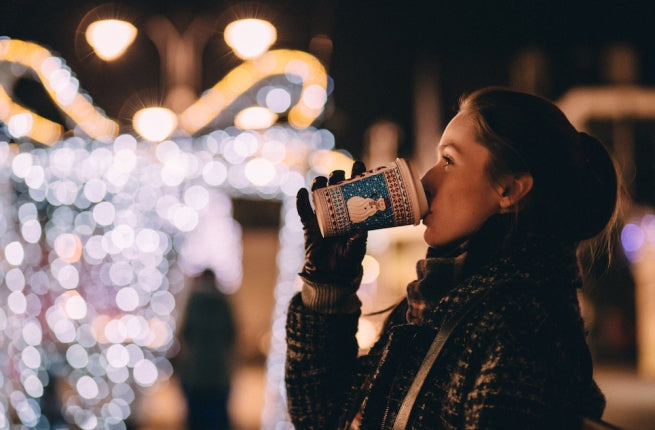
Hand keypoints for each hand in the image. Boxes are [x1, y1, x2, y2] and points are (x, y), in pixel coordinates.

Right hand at [296, 161, 367, 283]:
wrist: (331, 274)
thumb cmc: (348, 259)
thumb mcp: (356, 250)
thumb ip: (358, 240)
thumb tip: (361, 229)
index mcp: (352, 213)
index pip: (355, 191)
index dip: (356, 177)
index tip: (359, 166)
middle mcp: (337, 211)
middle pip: (335, 188)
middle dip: (337, 177)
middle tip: (340, 175)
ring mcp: (321, 217)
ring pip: (319, 195)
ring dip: (319, 185)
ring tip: (321, 181)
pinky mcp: (309, 225)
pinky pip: (303, 211)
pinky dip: (301, 201)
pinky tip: (302, 192)